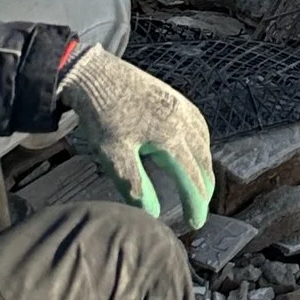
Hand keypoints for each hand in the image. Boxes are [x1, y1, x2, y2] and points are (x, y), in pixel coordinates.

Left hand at [60, 47, 213, 228]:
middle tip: (198, 211)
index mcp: (172, 137)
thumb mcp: (114, 156)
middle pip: (204, 162)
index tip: (195, 224)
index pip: (192, 179)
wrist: (95, 74)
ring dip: (203, 168)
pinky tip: (191, 151)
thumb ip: (135, 185)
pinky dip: (200, 146)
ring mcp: (182, 106)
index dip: (195, 204)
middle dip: (203, 189)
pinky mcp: (176, 98)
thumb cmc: (102, 116)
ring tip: (198, 186)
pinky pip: (199, 127)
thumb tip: (154, 213)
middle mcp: (184, 120)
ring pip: (204, 144)